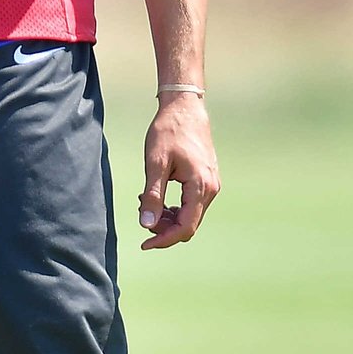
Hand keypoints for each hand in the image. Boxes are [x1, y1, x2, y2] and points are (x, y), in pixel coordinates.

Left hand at [138, 93, 218, 248]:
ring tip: (145, 201)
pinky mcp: (206, 180)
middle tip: (141, 215)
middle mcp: (210, 190)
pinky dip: (174, 207)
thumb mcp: (155, 164)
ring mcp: (210, 185)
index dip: (164, 240)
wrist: (184, 108)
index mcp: (200, 188)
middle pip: (189, 224)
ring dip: (168, 217)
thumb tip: (147, 225)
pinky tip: (155, 196)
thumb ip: (153, 196)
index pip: (185, 227)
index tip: (143, 244)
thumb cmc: (168, 132)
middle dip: (164, 228)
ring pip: (190, 215)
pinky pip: (191, 204)